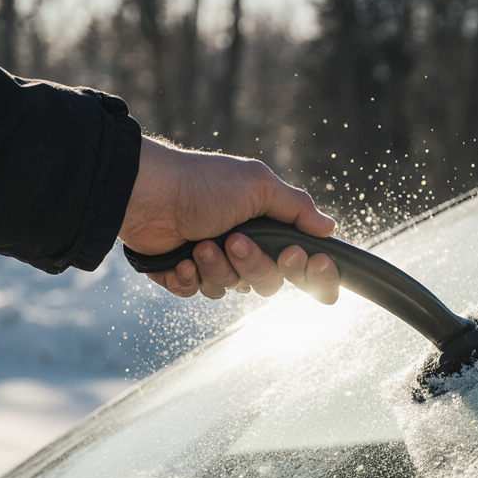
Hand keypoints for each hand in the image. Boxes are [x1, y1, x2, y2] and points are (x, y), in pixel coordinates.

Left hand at [119, 138, 339, 303]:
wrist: (149, 193)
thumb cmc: (203, 183)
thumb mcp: (258, 186)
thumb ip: (297, 207)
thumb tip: (328, 227)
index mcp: (267, 227)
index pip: (303, 264)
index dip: (308, 271)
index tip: (296, 258)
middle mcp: (245, 247)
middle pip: (269, 283)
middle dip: (252, 264)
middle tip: (234, 241)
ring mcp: (214, 262)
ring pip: (232, 290)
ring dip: (217, 269)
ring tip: (200, 243)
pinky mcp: (184, 274)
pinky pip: (197, 294)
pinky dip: (190, 278)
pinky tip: (181, 258)